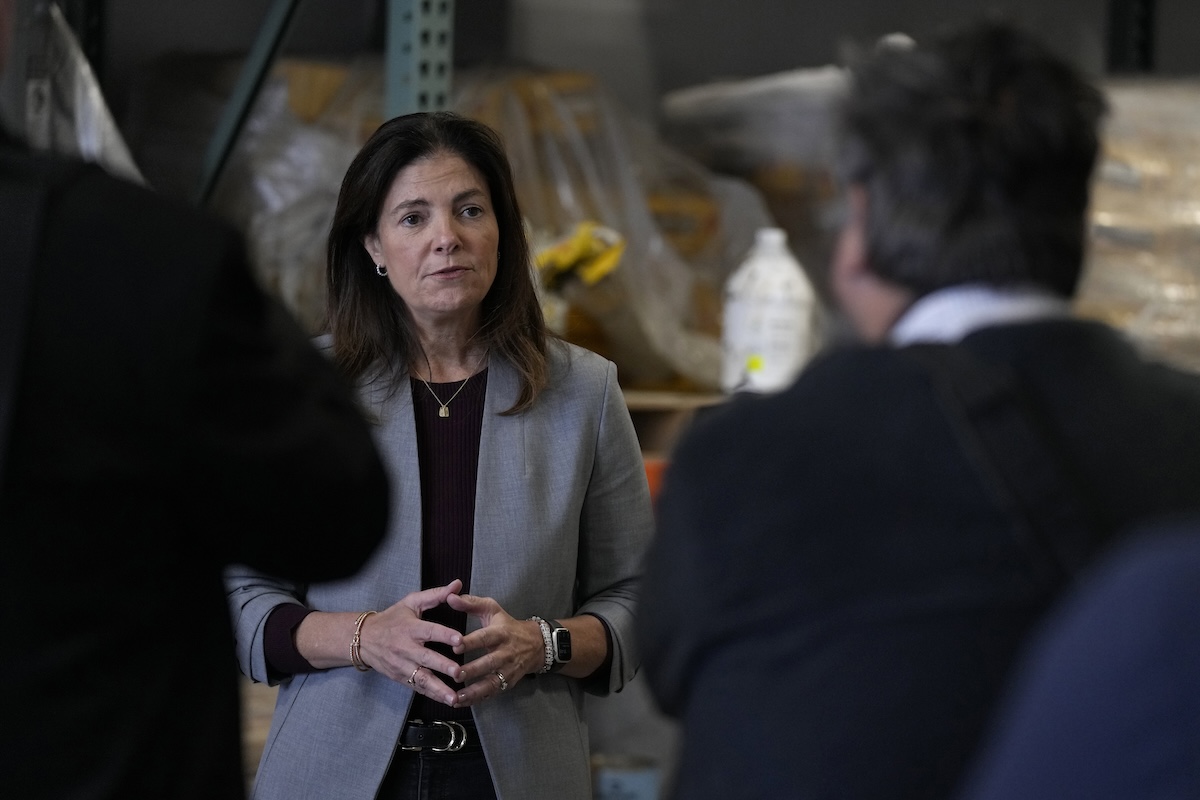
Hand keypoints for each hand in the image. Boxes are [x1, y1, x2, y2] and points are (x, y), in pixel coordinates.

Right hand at [358, 579, 465, 705]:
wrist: (363, 639)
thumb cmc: (393, 618)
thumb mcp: (412, 602)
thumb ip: (436, 595)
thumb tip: (458, 584)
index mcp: (411, 628)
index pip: (430, 631)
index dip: (445, 635)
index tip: (460, 641)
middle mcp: (406, 648)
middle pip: (426, 658)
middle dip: (443, 666)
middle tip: (460, 672)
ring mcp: (402, 665)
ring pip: (421, 679)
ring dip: (439, 689)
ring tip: (455, 698)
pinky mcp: (401, 678)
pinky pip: (418, 688)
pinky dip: (433, 695)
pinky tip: (448, 701)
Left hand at [447, 592, 544, 706]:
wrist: (537, 644)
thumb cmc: (507, 625)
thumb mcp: (492, 610)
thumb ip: (470, 603)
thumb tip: (450, 597)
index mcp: (501, 632)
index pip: (485, 637)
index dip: (471, 642)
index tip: (455, 645)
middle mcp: (506, 652)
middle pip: (489, 662)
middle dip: (473, 669)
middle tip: (455, 674)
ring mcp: (509, 669)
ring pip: (492, 682)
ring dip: (474, 691)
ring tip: (457, 697)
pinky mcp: (509, 682)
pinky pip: (493, 692)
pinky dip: (478, 699)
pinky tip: (462, 702)